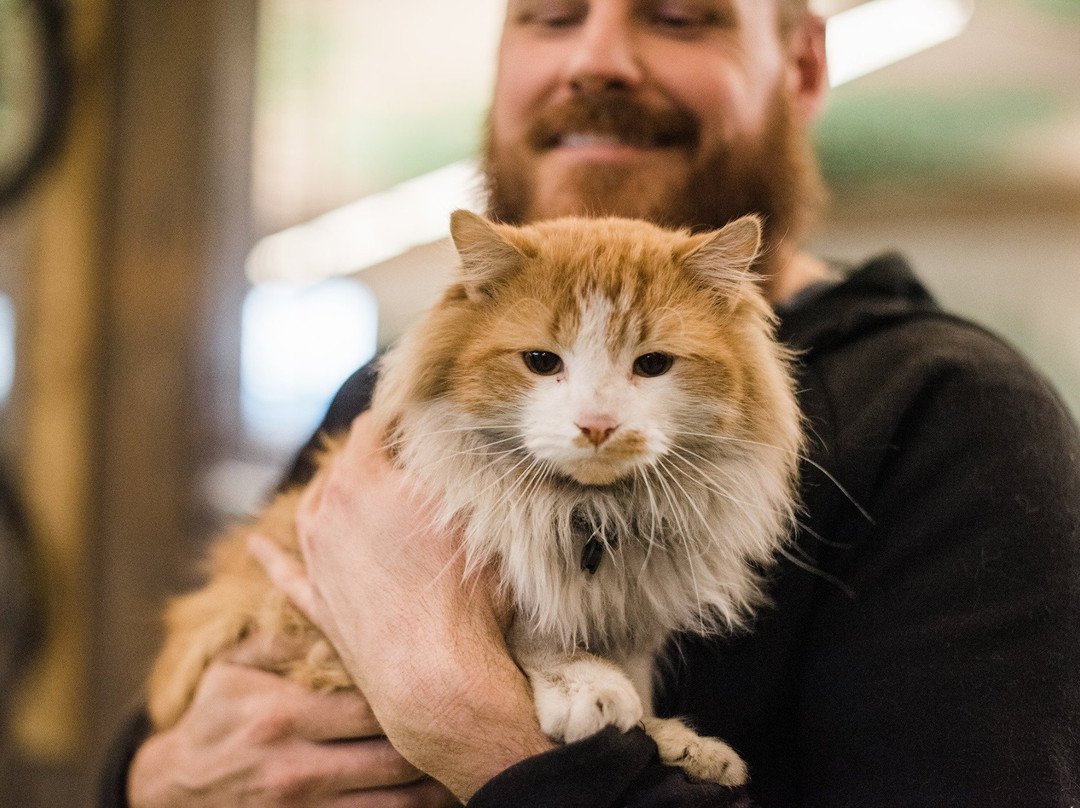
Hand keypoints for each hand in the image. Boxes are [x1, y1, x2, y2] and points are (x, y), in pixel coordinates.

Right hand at [128, 654, 459, 806]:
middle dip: (434, 741)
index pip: (370, 703)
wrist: (169, 793)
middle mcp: (297, 766)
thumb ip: (282, 638)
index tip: (446, 676)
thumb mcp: (232, 670)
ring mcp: (303, 807)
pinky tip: (431, 795)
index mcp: (285, 715)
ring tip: (464, 764)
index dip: (412, 692)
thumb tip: (328, 595)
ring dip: (432, 786)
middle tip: (471, 722)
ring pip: (391, 801)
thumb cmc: (212, 720)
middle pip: (390, 755)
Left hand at [249, 413, 552, 801]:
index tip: (420, 413)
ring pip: (312, 507)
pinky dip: (270, 556)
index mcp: (365, 479)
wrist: (434, 677)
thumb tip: (467, 446)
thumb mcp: (476, 519)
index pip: (375, 424)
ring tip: (350, 484)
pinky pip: (283, 571)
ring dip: (330, 491)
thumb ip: (463, 476)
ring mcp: (316, 560)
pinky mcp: (317, 604)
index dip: (400, 413)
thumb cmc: (465, 595)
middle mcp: (329, 512)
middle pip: (344, 464)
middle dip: (373, 454)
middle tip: (404, 453)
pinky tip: (257, 546)